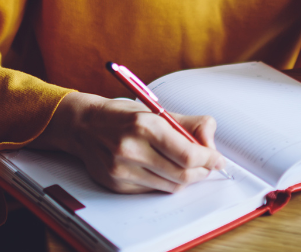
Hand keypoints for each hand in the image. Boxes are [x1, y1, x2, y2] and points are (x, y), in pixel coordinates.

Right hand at [31, 92, 226, 193]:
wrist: (83, 125)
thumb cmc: (123, 116)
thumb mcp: (156, 110)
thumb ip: (189, 124)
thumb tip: (211, 142)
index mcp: (144, 125)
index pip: (188, 154)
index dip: (209, 159)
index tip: (216, 158)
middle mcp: (130, 148)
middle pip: (182, 174)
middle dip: (201, 172)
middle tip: (207, 165)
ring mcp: (121, 169)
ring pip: (169, 186)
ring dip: (185, 179)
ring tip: (187, 167)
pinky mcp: (116, 184)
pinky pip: (152, 190)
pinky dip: (164, 182)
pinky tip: (162, 169)